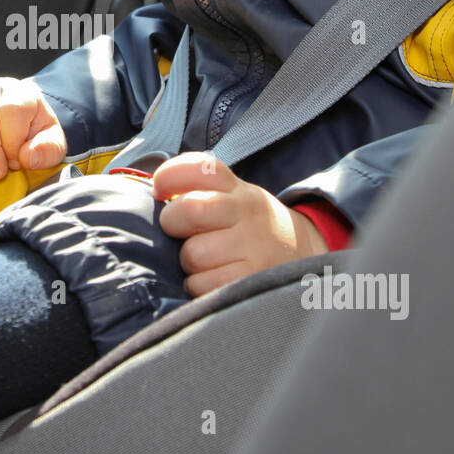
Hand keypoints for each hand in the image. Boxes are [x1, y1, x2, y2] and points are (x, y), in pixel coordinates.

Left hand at [153, 152, 326, 297]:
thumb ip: (198, 190)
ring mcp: (253, 246)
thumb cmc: (248, 227)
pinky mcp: (252, 279)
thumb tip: (150, 193)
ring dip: (188, 262)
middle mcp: (246, 212)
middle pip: (191, 209)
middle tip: (177, 232)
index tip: (159, 190)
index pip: (200, 167)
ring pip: (193, 253)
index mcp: (236, 189)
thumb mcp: (234, 198)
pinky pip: (203, 284)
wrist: (303, 255)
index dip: (170, 176)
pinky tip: (211, 279)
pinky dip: (198, 285)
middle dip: (172, 223)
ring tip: (202, 261)